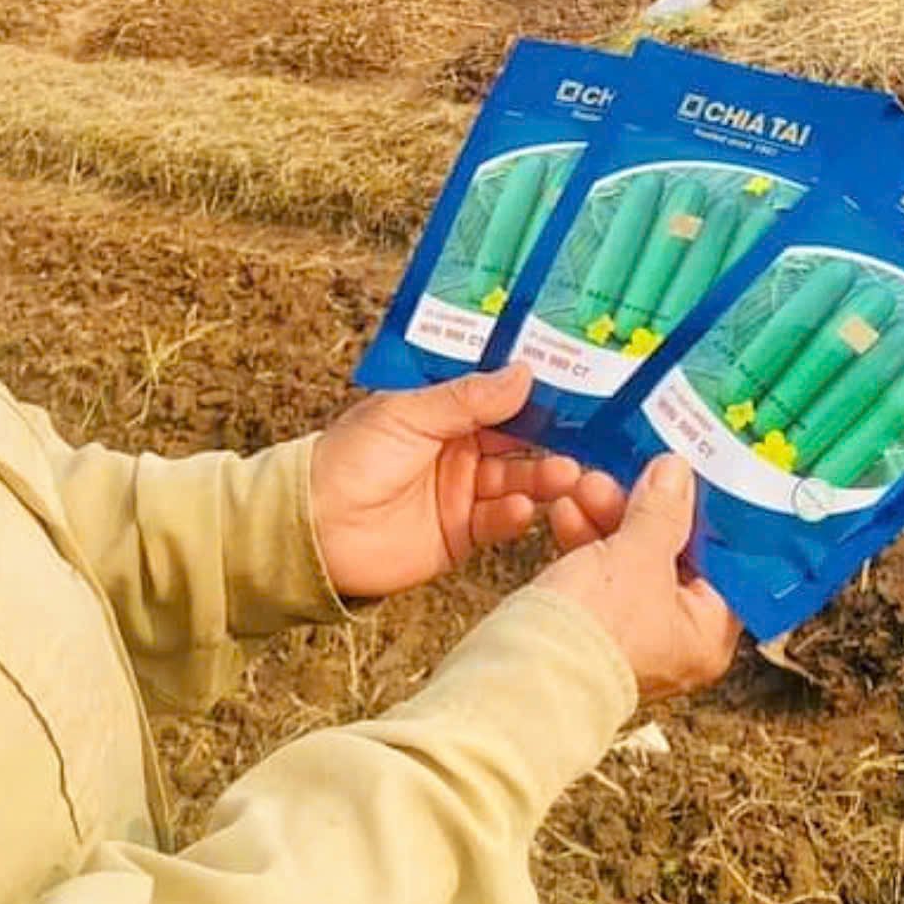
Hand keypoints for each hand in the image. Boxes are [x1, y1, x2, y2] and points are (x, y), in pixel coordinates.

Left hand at [310, 365, 628, 601]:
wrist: (314, 529)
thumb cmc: (348, 459)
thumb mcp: (407, 416)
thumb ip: (467, 399)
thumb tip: (524, 371)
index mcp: (445, 411)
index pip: (503, 397)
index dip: (539, 394)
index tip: (582, 388)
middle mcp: (461, 448)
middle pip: (522, 441)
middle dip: (555, 439)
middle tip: (589, 439)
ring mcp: (465, 491)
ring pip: (519, 480)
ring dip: (544, 478)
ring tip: (567, 475)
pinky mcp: (464, 533)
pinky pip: (501, 521)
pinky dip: (516, 516)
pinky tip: (524, 509)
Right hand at [535, 456, 740, 702]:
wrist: (522, 672)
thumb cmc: (593, 635)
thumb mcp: (638, 555)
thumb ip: (661, 510)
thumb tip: (676, 476)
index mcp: (707, 633)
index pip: (722, 561)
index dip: (706, 514)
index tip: (692, 479)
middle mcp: (674, 639)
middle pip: (673, 556)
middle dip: (644, 510)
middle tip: (634, 475)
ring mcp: (630, 634)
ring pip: (630, 561)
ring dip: (609, 519)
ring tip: (588, 487)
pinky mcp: (591, 625)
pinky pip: (598, 575)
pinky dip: (586, 542)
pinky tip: (568, 511)